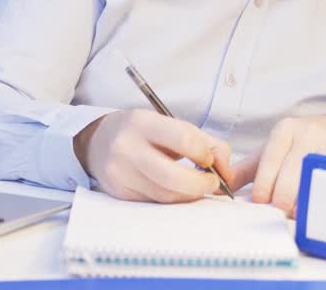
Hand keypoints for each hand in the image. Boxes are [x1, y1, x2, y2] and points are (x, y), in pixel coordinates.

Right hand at [73, 109, 234, 202]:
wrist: (99, 142)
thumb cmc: (143, 133)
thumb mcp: (171, 125)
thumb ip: (205, 142)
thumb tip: (227, 171)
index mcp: (142, 123)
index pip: (183, 140)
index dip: (205, 154)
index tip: (209, 160)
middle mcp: (127, 148)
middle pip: (173, 177)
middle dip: (201, 184)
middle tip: (213, 182)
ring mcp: (120, 173)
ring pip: (166, 195)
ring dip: (190, 194)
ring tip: (198, 186)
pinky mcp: (120, 193)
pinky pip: (155, 202)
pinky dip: (173, 199)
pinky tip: (178, 190)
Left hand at [232, 115, 325, 216]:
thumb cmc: (301, 145)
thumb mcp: (272, 150)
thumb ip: (245, 170)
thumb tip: (220, 188)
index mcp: (285, 130)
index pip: (270, 160)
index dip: (264, 185)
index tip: (260, 203)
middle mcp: (309, 133)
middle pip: (293, 171)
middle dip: (283, 196)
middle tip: (278, 212)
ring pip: (317, 177)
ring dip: (306, 200)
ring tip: (297, 213)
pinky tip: (321, 208)